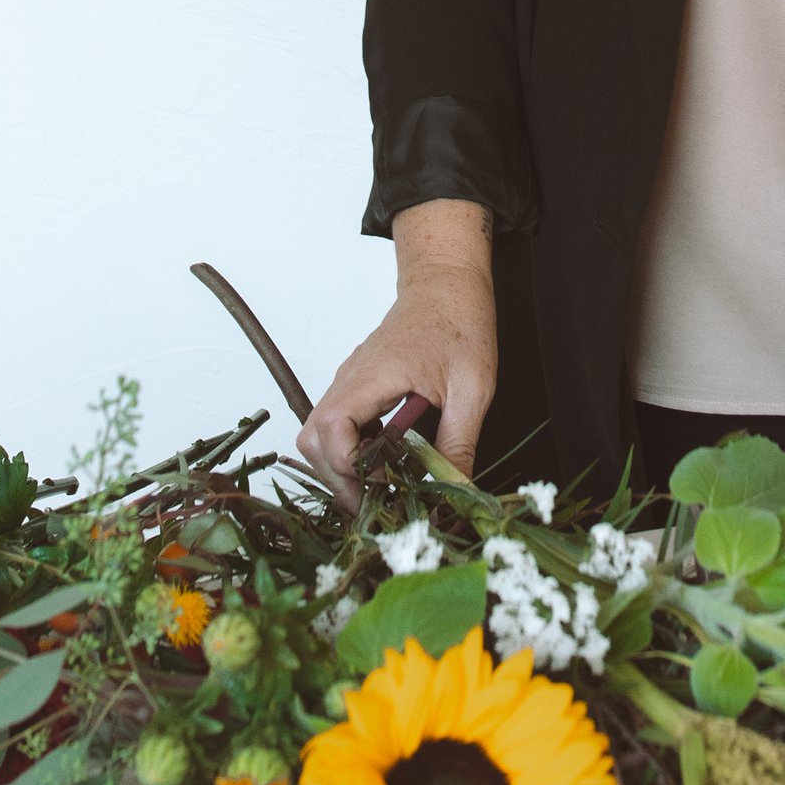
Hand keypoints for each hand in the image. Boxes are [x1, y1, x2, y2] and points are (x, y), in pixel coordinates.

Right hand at [297, 202, 496, 503]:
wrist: (447, 280)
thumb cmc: (460, 320)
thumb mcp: (472, 387)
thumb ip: (458, 443)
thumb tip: (456, 492)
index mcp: (372, 376)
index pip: (332, 431)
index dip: (350, 468)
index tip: (383, 488)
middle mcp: (350, 379)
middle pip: (312, 439)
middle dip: (337, 478)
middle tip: (375, 503)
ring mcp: (349, 380)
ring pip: (318, 433)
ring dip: (339, 466)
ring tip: (377, 487)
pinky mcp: (357, 384)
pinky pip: (335, 424)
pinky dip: (348, 449)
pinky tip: (382, 461)